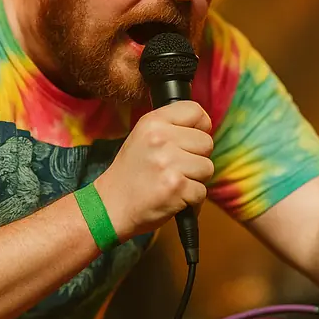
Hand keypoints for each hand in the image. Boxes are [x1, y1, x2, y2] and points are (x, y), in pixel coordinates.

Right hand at [93, 101, 213, 239]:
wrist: (111, 206)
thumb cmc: (131, 173)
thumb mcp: (143, 137)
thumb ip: (171, 127)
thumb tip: (204, 128)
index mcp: (153, 122)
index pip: (196, 111)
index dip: (199, 128)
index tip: (191, 140)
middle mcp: (161, 139)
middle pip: (206, 142)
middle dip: (196, 158)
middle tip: (174, 167)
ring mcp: (169, 163)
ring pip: (207, 167)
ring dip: (195, 179)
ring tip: (172, 182)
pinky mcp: (176, 187)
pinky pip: (202, 191)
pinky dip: (191, 199)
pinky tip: (173, 197)